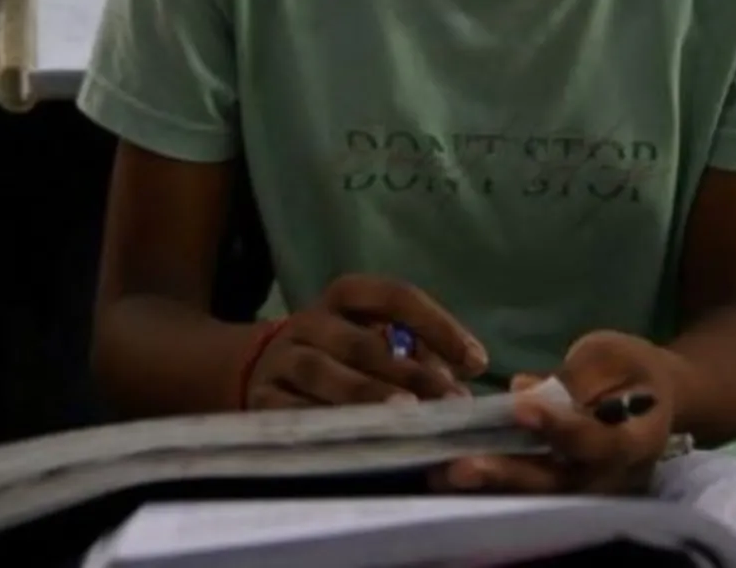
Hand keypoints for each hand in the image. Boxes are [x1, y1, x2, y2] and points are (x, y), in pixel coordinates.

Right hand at [243, 274, 488, 409]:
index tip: (477, 361)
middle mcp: (309, 321)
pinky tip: (358, 440)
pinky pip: (292, 410)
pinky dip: (326, 423)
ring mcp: (282, 360)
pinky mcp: (261, 399)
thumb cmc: (338, 358)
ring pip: (321, 372)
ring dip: (367, 394)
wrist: (257, 371)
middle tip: (450, 402)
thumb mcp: (372, 340)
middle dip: (411, 373)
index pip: (394, 296)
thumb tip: (459, 379)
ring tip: (407, 416)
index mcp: (343, 297)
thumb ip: (414, 354)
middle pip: (361, 342)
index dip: (437, 324)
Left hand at [440, 331, 677, 494]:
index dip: (560, 427)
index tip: (521, 407)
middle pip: (561, 483)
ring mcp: (587, 489)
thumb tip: (524, 391)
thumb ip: (574, 376)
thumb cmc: (633, 370)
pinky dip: (491, 481)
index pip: (598, 442)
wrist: (653, 395)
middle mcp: (612, 476)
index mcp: (637, 439)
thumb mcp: (611, 356)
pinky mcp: (562, 487)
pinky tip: (450, 470)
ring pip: (538, 494)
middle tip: (464, 465)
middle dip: (511, 474)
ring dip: (492, 484)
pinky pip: (527, 490)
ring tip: (447, 473)